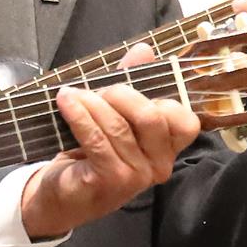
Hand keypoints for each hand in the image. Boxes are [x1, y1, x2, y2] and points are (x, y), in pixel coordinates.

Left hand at [20, 76, 199, 239]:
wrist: (60, 196)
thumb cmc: (91, 154)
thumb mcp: (114, 115)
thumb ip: (132, 83)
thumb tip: (144, 50)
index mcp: (167, 150)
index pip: (186, 122)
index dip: (161, 99)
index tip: (130, 90)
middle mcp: (159, 166)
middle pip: (151, 116)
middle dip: (120, 94)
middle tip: (95, 91)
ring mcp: (136, 177)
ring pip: (119, 126)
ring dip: (91, 103)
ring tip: (71, 95)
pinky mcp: (110, 181)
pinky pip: (97, 139)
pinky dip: (79, 115)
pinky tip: (65, 103)